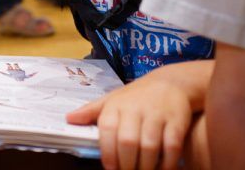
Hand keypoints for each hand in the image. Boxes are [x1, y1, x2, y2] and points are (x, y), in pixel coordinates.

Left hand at [66, 77, 190, 169]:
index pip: (107, 129)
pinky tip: (162, 168)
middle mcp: (135, 108)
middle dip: (127, 164)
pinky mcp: (177, 121)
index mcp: (115, 105)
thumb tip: (68, 119)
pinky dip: (166, 162)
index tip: (110, 168)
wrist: (171, 83)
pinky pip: (171, 146)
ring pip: (149, 146)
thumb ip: (91, 111)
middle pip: (128, 141)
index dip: (108, 152)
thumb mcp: (112, 99)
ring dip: (146, 166)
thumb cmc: (136, 97)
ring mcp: (157, 114)